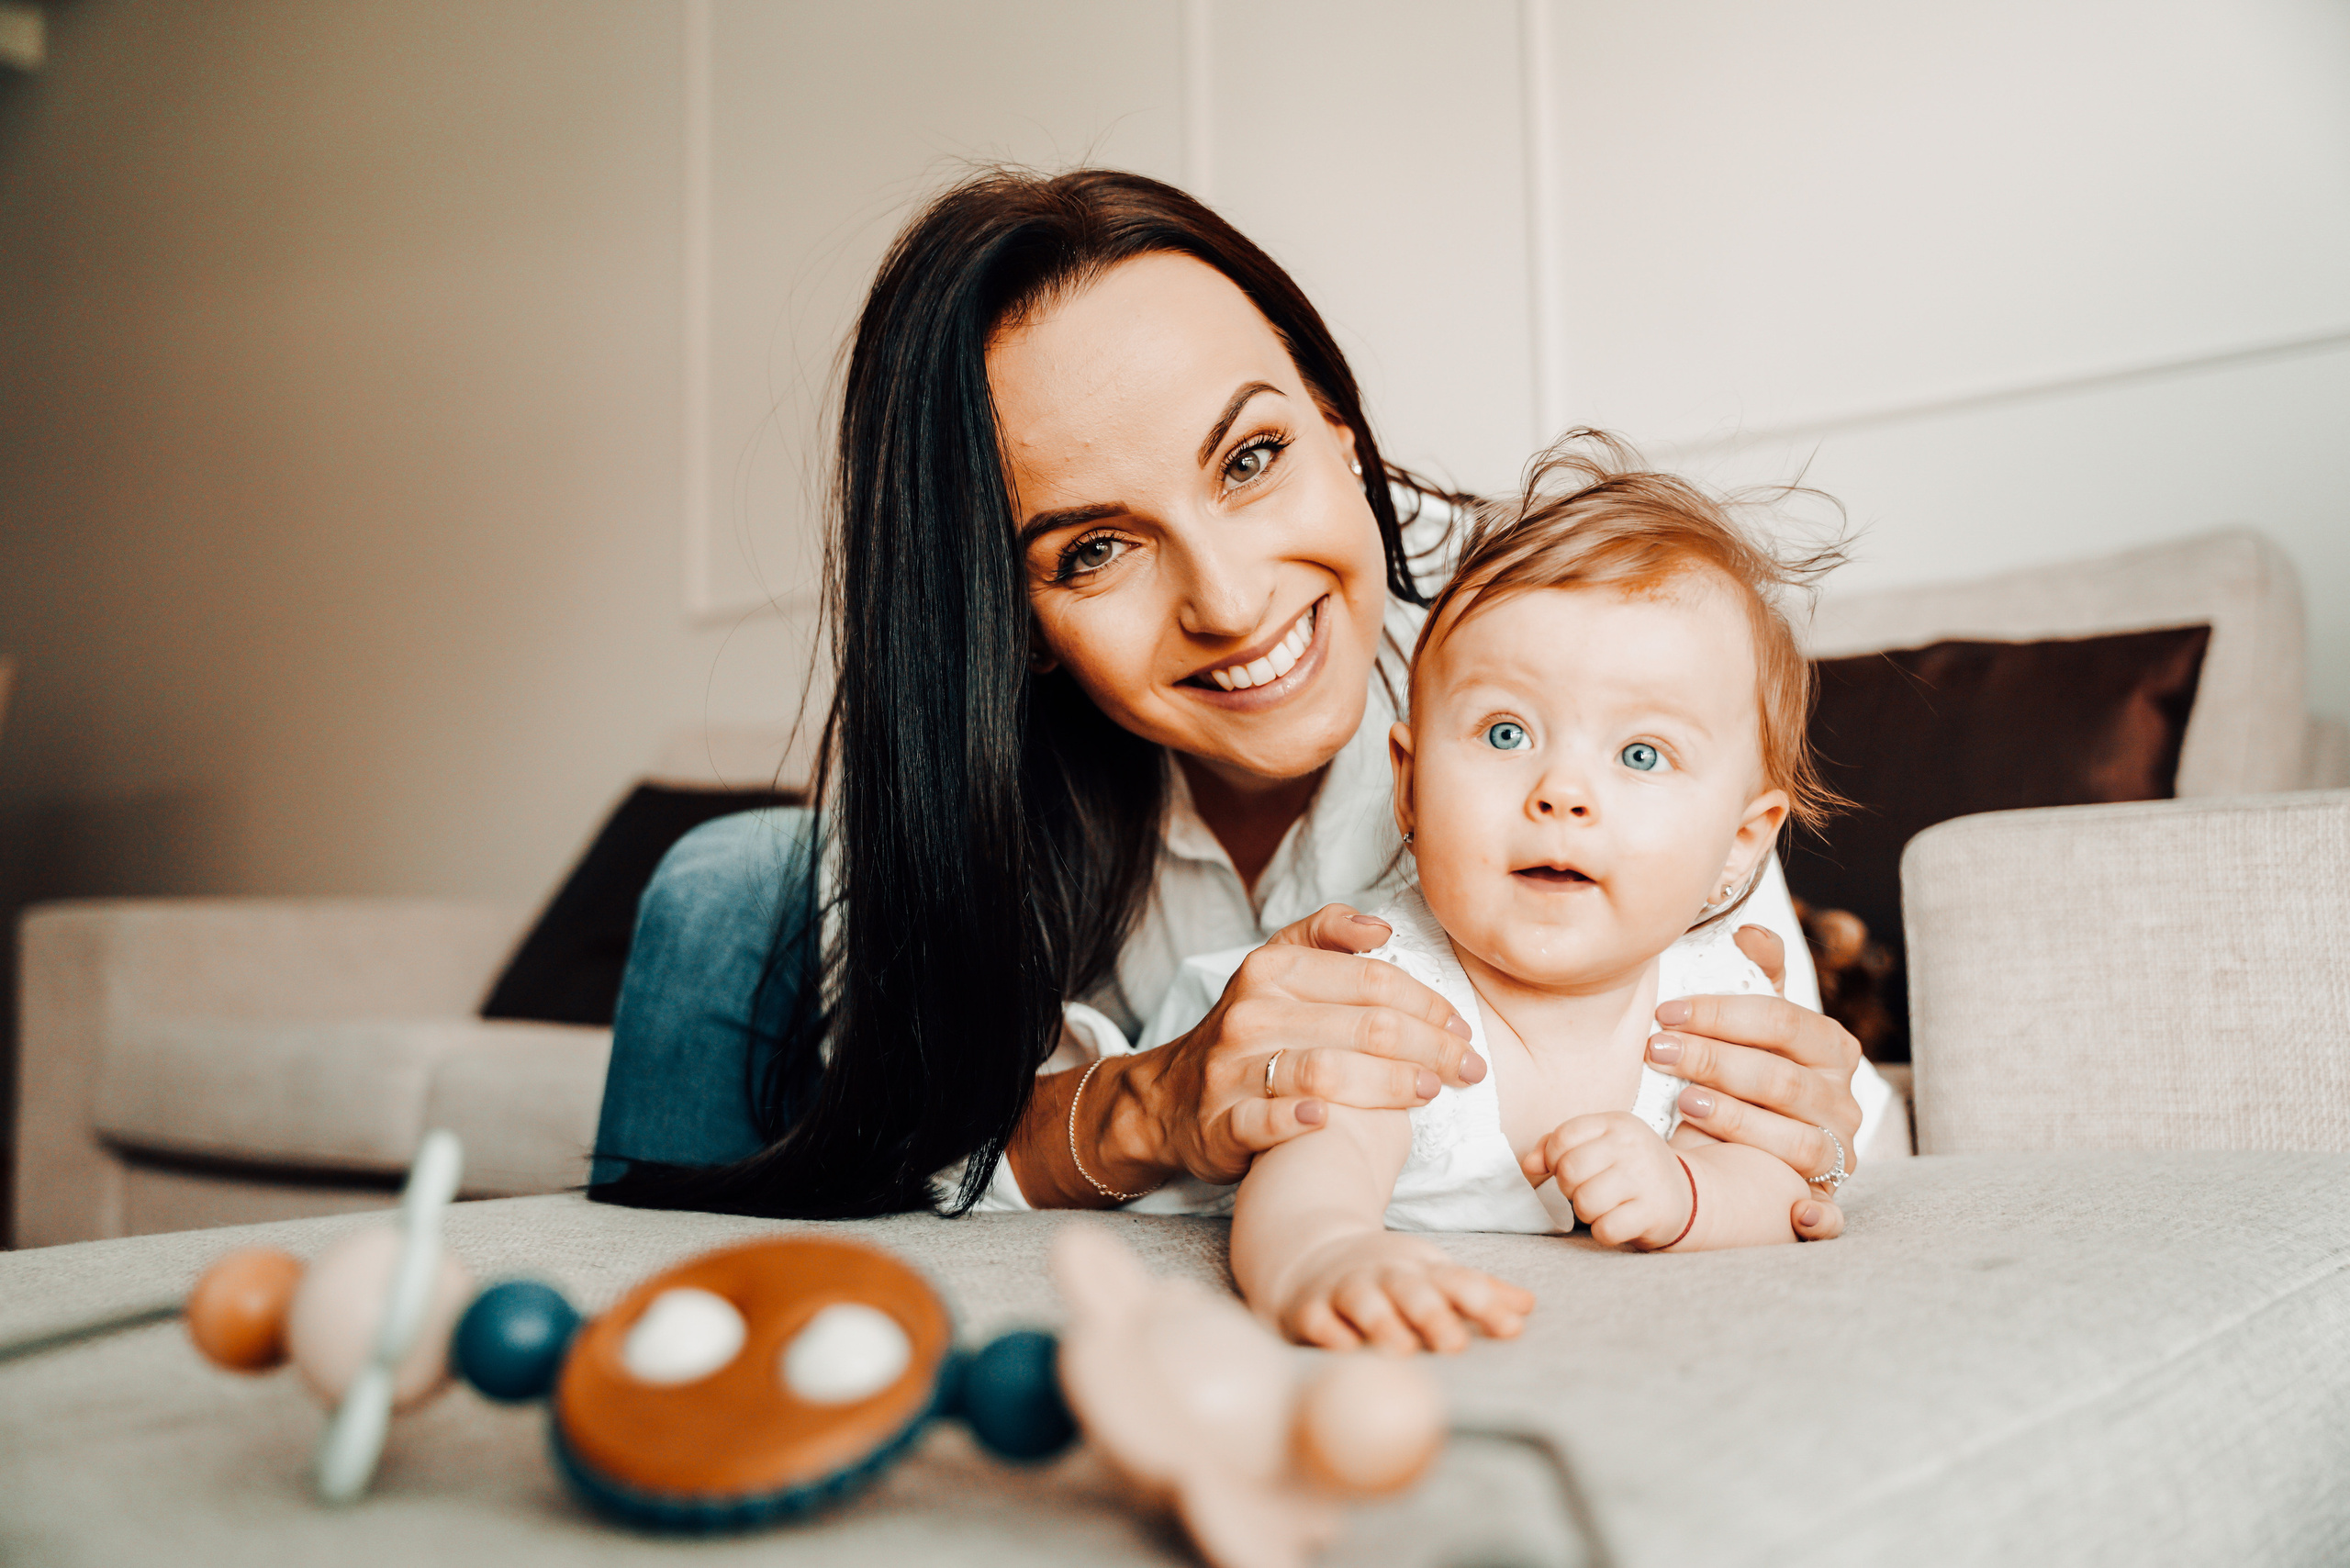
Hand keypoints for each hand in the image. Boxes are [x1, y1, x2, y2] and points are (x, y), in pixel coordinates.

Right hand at [1117, 904, 1486, 1187]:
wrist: (1172, 1097)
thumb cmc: (1250, 1030)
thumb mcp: (1276, 966)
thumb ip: (1325, 933)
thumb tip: (1380, 928)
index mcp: (1270, 969)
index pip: (1370, 980)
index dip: (1426, 1003)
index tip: (1460, 1027)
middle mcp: (1250, 1014)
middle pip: (1362, 1027)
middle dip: (1429, 1047)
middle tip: (1468, 1067)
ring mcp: (1232, 1070)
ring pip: (1324, 1072)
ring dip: (1387, 1084)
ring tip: (1430, 1092)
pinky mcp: (1219, 1123)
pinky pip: (1262, 1120)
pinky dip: (1297, 1120)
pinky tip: (1331, 1122)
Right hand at [1274, 1230, 1532, 1352]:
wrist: (1311, 1253)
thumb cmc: (1388, 1276)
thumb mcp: (1432, 1273)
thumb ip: (1478, 1292)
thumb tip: (1528, 1307)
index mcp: (1420, 1269)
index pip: (1456, 1281)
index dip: (1483, 1302)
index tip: (1510, 1329)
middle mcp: (1384, 1276)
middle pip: (1411, 1290)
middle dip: (1432, 1314)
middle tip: (1455, 1344)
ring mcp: (1345, 1289)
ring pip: (1364, 1301)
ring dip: (1382, 1322)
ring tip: (1403, 1349)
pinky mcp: (1309, 1308)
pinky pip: (1317, 1319)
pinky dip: (1329, 1332)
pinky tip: (1344, 1349)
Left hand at [1524, 1112, 1692, 1249]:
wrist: (1688, 1194)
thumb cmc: (1630, 1168)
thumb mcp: (1598, 1144)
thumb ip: (1556, 1147)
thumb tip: (1528, 1165)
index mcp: (1616, 1123)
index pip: (1563, 1136)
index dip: (1552, 1158)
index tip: (1563, 1167)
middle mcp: (1632, 1146)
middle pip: (1569, 1170)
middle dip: (1568, 1187)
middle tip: (1585, 1189)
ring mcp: (1645, 1179)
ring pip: (1584, 1202)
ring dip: (1585, 1212)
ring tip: (1602, 1206)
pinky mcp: (1653, 1213)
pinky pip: (1605, 1229)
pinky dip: (1603, 1231)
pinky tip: (1616, 1221)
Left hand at [1646, 923, 1858, 1242]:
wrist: (1751, 1142)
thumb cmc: (1747, 1071)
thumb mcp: (1752, 1024)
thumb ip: (1756, 977)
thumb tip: (1751, 931)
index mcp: (1829, 1046)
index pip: (1783, 1021)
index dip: (1722, 1014)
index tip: (1665, 1011)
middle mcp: (1841, 1098)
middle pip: (1780, 1079)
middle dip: (1713, 1061)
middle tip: (1656, 1050)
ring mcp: (1837, 1149)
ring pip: (1796, 1139)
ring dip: (1740, 1122)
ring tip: (1685, 1103)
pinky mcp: (1824, 1196)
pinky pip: (1829, 1214)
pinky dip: (1819, 1219)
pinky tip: (1797, 1216)